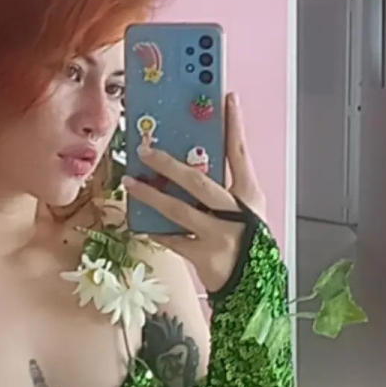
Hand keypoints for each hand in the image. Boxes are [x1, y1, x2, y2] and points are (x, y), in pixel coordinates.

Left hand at [122, 92, 266, 294]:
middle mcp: (236, 213)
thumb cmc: (248, 243)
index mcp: (250, 196)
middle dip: (169, 164)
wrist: (255, 288)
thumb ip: (226, 190)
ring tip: (130, 182)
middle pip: (199, 181)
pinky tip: (138, 222)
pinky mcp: (203, 256)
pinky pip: (172, 239)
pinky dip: (154, 230)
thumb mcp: (247, 213)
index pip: (241, 153)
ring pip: (178, 210)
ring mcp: (219, 235)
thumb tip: (191, 164)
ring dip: (151, 195)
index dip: (234, 125)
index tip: (227, 98)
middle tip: (145, 149)